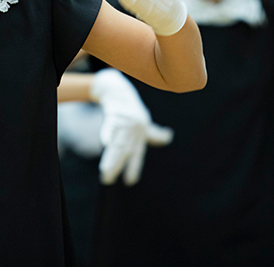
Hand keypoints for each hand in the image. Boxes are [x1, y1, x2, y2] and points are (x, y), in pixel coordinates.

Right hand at [90, 68, 173, 185]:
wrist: (120, 92)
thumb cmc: (133, 109)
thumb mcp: (145, 122)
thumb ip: (155, 133)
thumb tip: (168, 137)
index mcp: (139, 136)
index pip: (136, 155)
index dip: (133, 167)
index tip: (129, 181)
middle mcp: (133, 132)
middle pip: (123, 151)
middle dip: (117, 166)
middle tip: (107, 179)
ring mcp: (124, 124)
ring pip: (117, 142)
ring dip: (111, 157)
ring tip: (105, 170)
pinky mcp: (114, 114)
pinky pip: (111, 124)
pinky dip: (108, 132)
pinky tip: (105, 142)